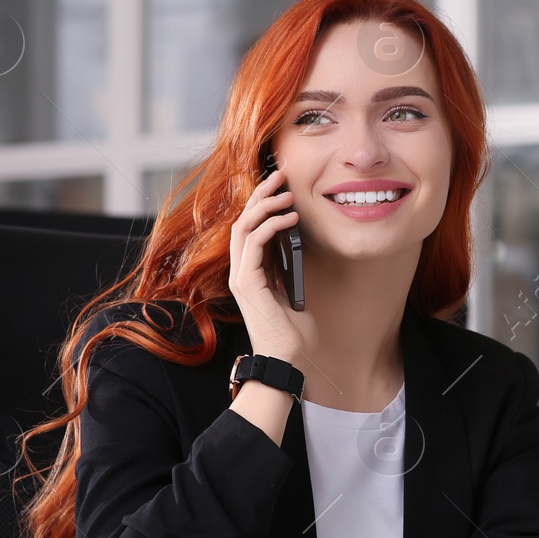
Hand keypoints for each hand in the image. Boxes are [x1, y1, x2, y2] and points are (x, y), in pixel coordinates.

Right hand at [227, 169, 311, 366]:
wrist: (286, 361)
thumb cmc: (293, 334)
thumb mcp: (294, 293)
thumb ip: (289, 273)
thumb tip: (298, 249)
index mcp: (250, 272)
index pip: (249, 228)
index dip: (262, 204)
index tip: (282, 187)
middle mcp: (240, 271)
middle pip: (242, 220)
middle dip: (260, 194)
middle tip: (280, 176)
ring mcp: (241, 276)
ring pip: (244, 226)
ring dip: (265, 205)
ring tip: (287, 193)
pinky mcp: (246, 282)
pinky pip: (253, 242)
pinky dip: (271, 225)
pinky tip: (289, 217)